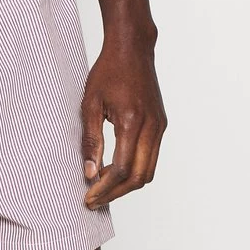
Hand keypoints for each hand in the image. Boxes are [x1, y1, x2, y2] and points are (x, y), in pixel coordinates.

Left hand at [80, 43, 167, 208]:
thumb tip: (89, 174)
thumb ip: (91, 140)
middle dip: (116, 193)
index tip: (88, 198)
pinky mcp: (161, 125)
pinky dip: (135, 170)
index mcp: (132, 121)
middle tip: (94, 200)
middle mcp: (152, 127)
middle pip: (139, 177)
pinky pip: (151, 157)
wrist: (132, 48)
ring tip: (102, 188)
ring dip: (126, 185)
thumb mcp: (90, 103)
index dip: (104, 188)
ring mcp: (160, 127)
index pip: (121, 169)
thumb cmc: (107, 71)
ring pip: (148, 171)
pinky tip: (114, 170)